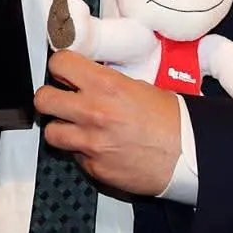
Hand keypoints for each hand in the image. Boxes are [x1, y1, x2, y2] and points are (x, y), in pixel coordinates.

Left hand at [36, 49, 182, 196]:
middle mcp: (93, 113)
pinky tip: (100, 147)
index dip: (60, 67)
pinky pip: (75, 157)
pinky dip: (82, 152)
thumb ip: (110, 83)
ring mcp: (91, 143)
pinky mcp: (95, 168)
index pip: (60, 64)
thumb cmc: (173, 121)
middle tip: (61, 99)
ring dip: (61, 128)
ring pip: (51, 133)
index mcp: (106, 86)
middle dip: (51, 98)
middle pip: (43, 99)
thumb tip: (89, 79)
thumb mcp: (141, 88)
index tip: (64, 71)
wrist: (189, 157)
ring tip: (76, 127)